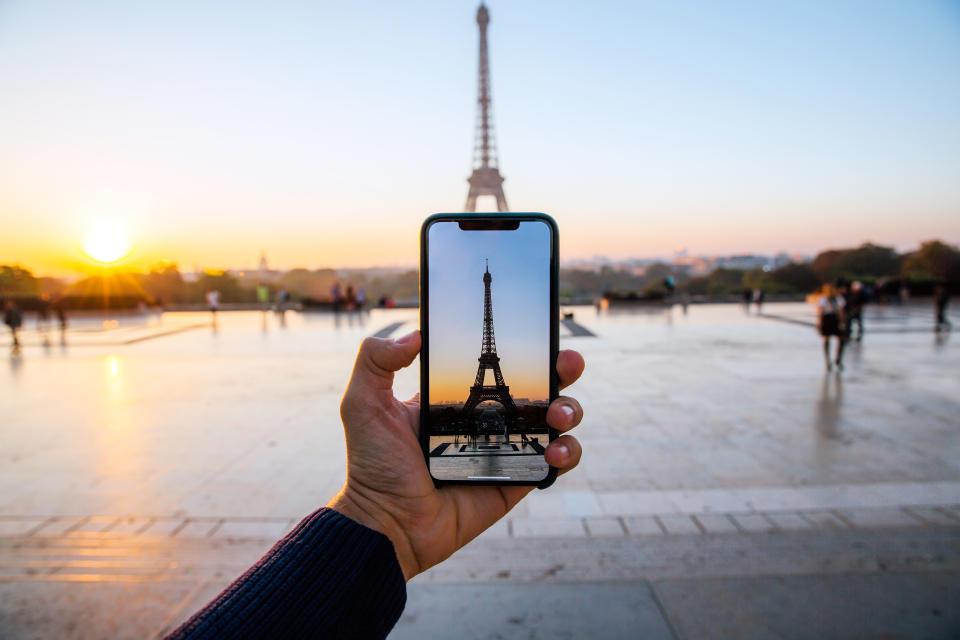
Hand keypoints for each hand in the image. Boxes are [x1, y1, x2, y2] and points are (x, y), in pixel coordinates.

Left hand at [328, 331, 584, 579]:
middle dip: (562, 370)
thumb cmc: (373, 467)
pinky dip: (567, 452)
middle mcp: (487, 420)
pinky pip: (555, 462)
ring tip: (557, 416)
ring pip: (555, 421)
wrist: (389, 524)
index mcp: (457, 398)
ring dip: (570, 410)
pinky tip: (554, 450)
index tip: (540, 331)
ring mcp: (506, 450)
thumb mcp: (363, 405)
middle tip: (566, 364)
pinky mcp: (517, 481)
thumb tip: (415, 334)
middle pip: (539, 386)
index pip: (498, 363)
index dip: (524, 346)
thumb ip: (375, 361)